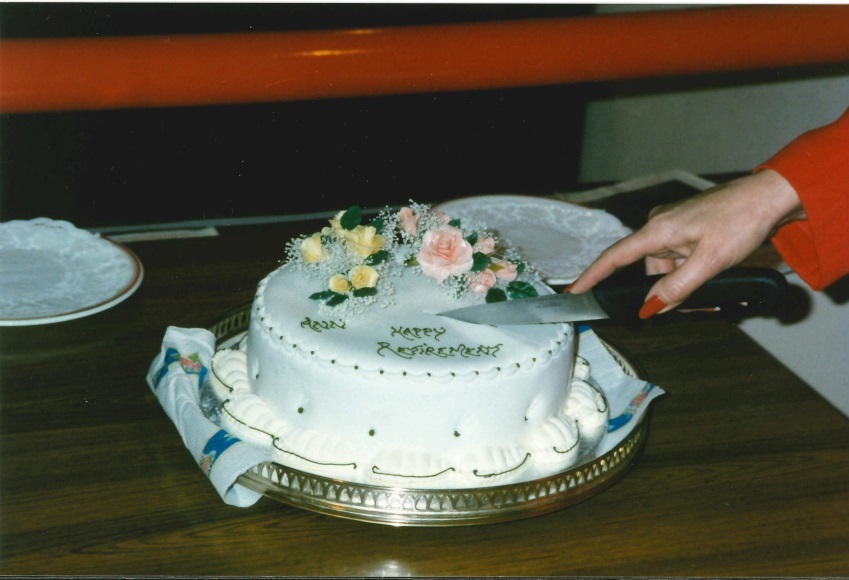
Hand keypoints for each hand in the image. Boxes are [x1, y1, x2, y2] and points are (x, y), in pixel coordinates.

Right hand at [567, 170, 803, 317]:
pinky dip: (688, 273)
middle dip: (663, 292)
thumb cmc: (741, 220)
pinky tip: (709, 278)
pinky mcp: (688, 229)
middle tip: (695, 306)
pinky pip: (677, 259)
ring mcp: (674, 226)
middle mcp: (659, 226)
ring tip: (711, 292)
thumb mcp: (709, 262)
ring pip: (664, 267)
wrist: (770, 197)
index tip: (572, 293)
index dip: (591, 277)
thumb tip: (648, 307)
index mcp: (657, 230)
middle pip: (645, 270)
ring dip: (681, 284)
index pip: (614, 258)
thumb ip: (676, 288)